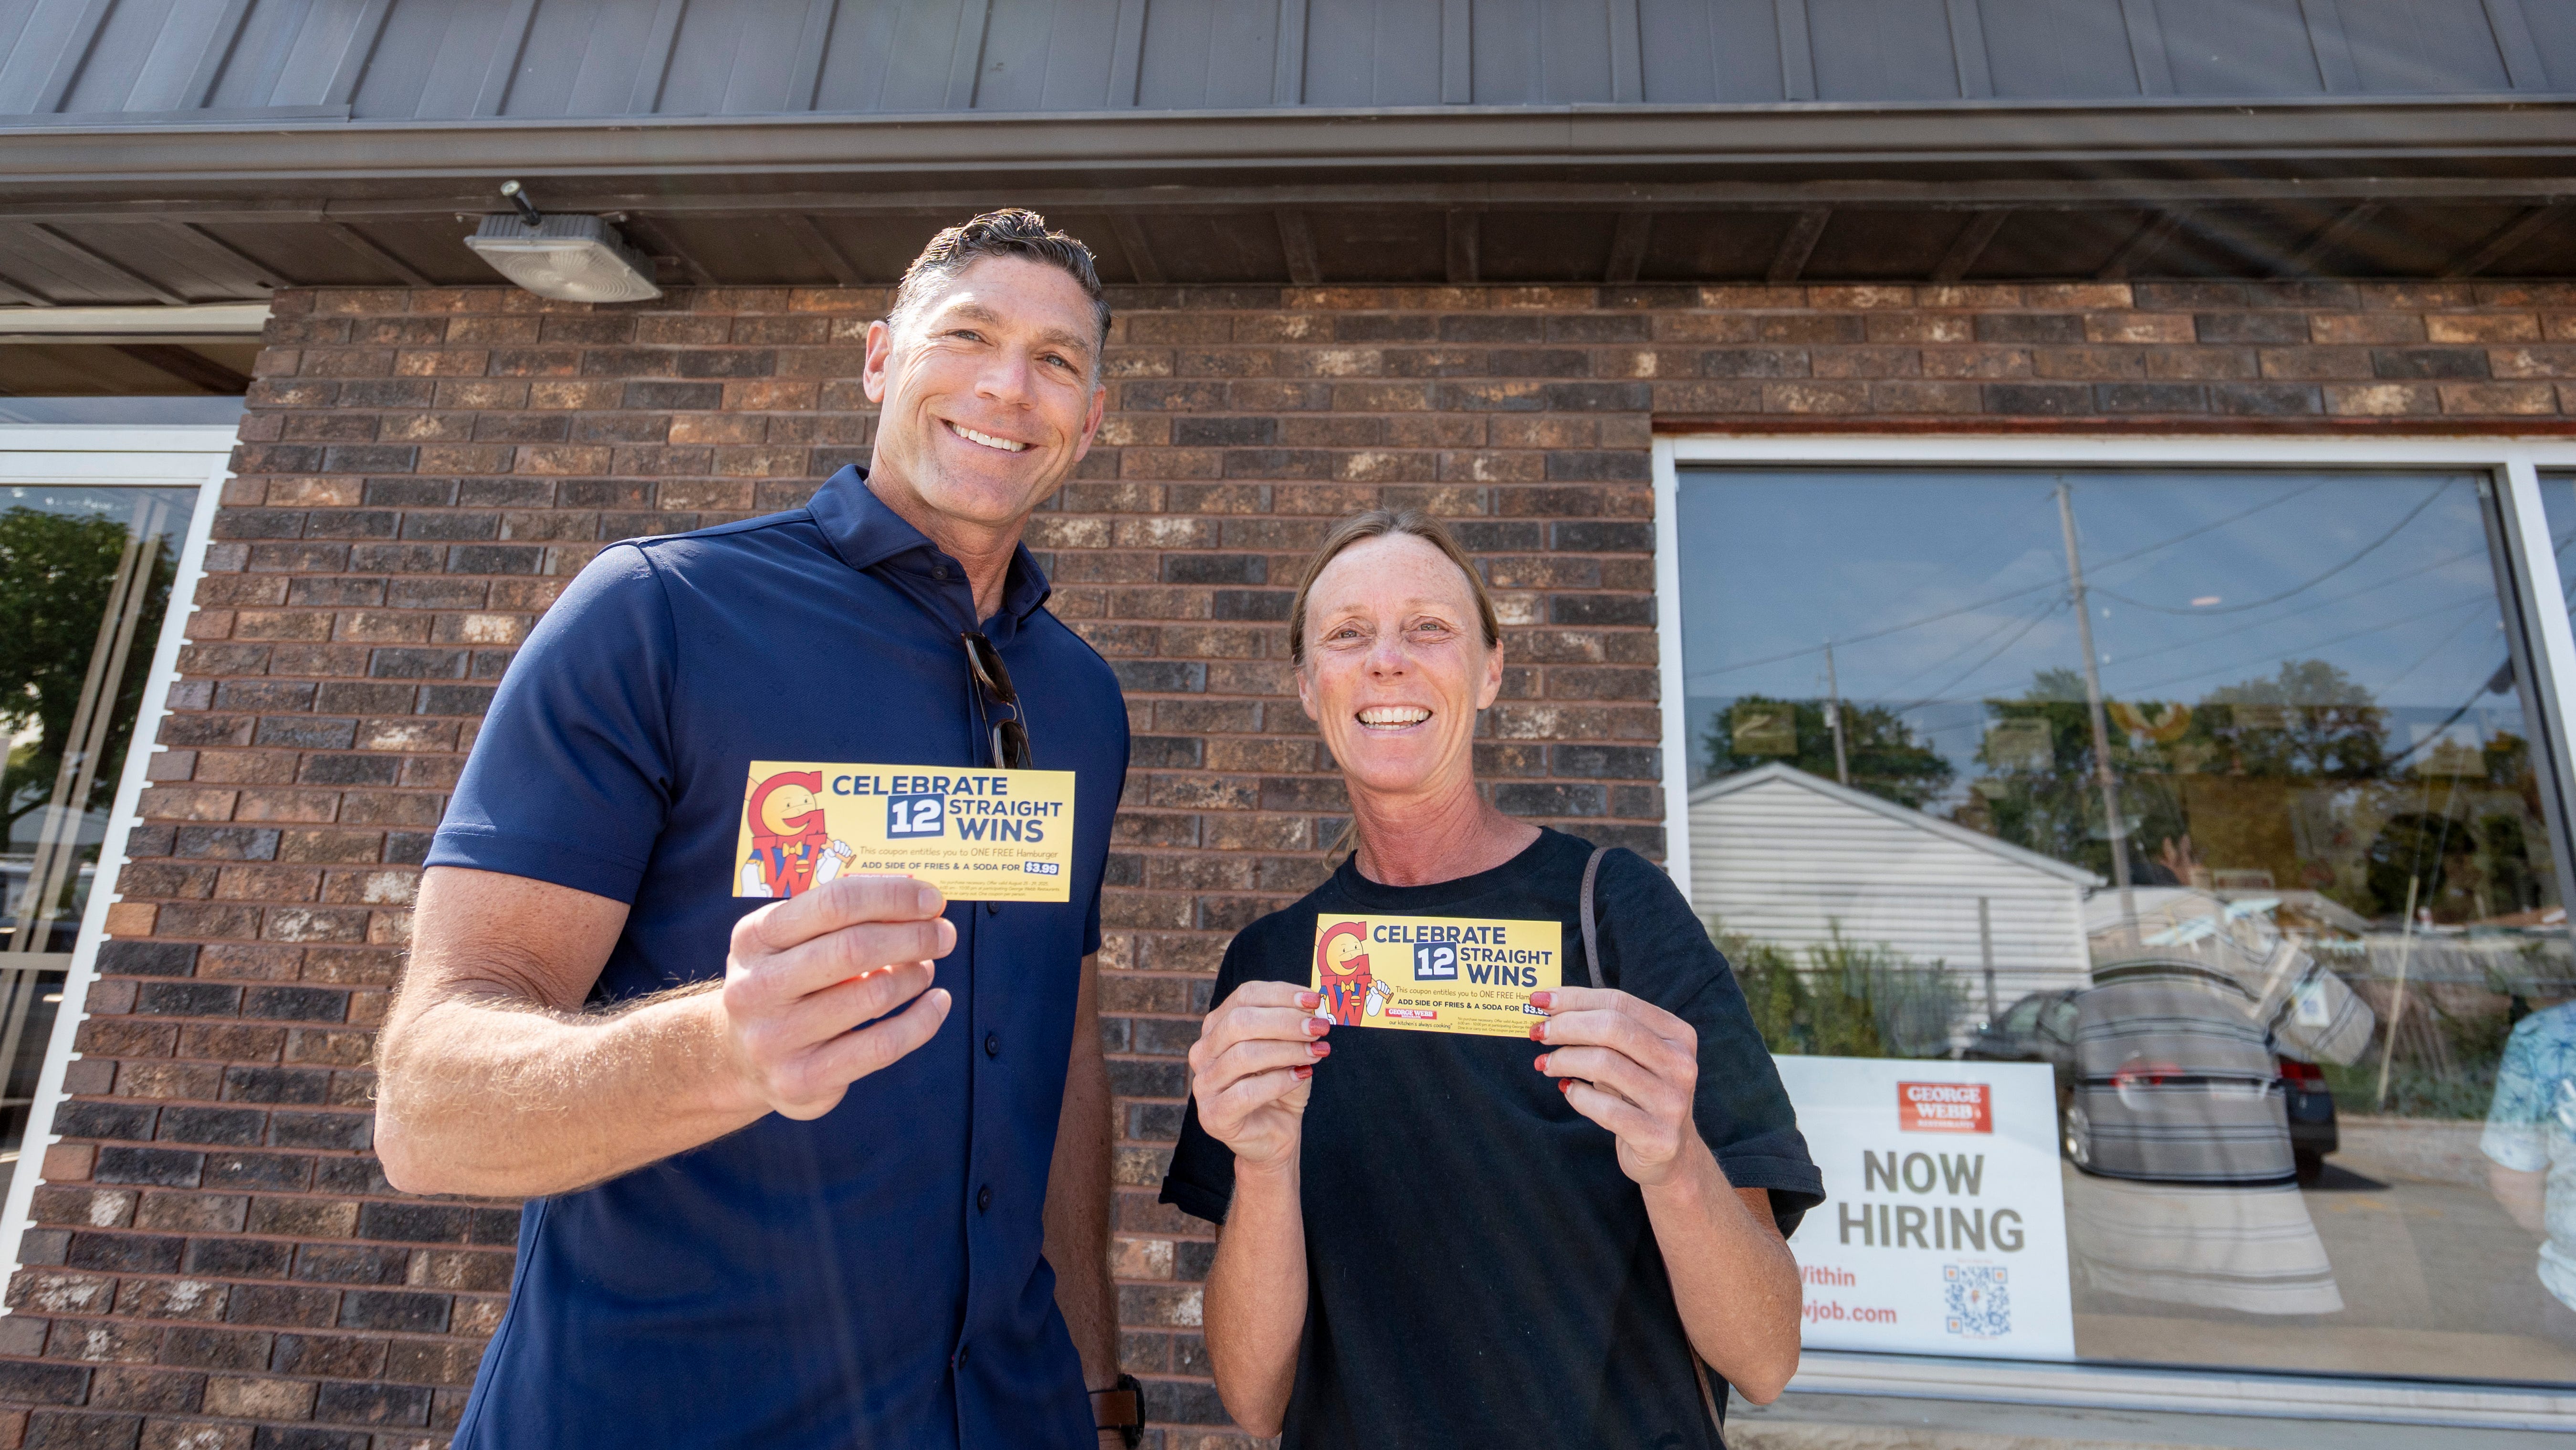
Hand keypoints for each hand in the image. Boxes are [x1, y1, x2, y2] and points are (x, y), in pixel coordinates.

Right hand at [722, 873, 954, 1120]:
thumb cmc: (785, 982)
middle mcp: (756, 987)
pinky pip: (882, 1046)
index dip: (893, 896)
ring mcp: (775, 1039)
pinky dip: (922, 1021)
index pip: (834, 902)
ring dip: (916, 975)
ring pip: (874, 995)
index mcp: (754, 937)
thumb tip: (917, 897)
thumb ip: (840, 917)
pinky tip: (936, 1003)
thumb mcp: (791, 940)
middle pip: (855, 948)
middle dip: (914, 936)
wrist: (741, 1058)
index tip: (933, 899)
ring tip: (926, 968)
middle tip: (944, 934)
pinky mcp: (802, 1080)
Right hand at [1187, 981, 1327, 1173]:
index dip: (1281, 994)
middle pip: (1240, 1022)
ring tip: (1316, 1052)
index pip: (1244, 996)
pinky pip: (1246, 1092)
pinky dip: (1279, 1081)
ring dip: (1287, 1050)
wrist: (1275, 1136)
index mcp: (1217, 1027)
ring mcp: (1203, 1085)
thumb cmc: (1281, 1087)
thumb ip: (1294, 1027)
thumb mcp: (1289, 1049)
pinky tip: (1301, 1076)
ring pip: (1243, 1055)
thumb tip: (1314, 1005)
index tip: (1314, 999)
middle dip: (1285, 1021)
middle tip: (1319, 1027)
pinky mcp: (1213, 1116)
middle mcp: (1203, 1052)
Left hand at [1530, 986, 1701, 1186]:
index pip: (1619, 1001)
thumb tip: (1549, 1009)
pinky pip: (1604, 1108)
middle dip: (1566, 1026)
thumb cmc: (1639, 1096)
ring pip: (1604, 1064)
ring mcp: (1672, 1102)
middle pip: (1612, 1027)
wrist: (1670, 1155)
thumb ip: (1603, 1032)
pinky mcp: (1657, 1136)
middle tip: (1538, 1033)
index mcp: (1678, 1035)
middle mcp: (1681, 1064)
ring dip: (1564, 1060)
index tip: (1540, 1001)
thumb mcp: (1632, 1059)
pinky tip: (1567, 1091)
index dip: (1574, 998)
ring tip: (1545, 1064)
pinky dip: (1577, 1095)